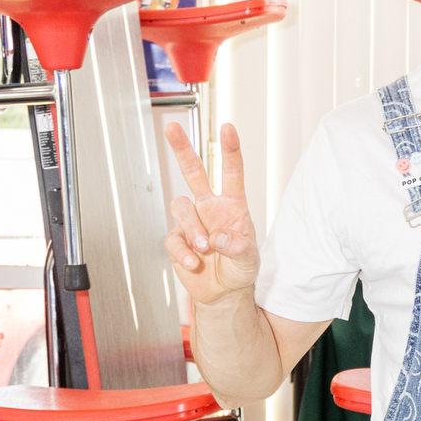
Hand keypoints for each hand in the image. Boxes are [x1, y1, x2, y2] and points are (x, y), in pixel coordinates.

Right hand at [163, 119, 260, 305]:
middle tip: (172, 128)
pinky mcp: (177, 240)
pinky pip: (173, 239)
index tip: (229, 128)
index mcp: (232, 205)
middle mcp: (209, 208)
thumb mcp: (249, 260)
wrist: (223, 292)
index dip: (230, 150)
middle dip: (182, 149)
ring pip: (180, 207)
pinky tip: (194, 263)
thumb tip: (218, 238)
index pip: (231, 173)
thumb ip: (238, 247)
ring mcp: (191, 222)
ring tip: (204, 248)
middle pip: (193, 172)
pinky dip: (183, 252)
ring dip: (192, 228)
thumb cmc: (239, 269)